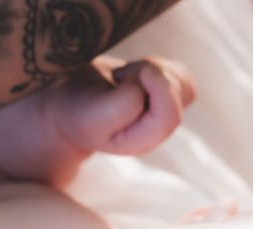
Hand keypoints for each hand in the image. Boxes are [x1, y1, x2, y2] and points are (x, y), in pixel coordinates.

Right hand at [54, 55, 196, 156]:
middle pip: (178, 94)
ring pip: (182, 81)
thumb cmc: (79, 110)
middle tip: (118, 77)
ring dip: (153, 67)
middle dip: (148, 72)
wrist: (71, 102)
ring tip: (124, 76)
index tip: (123, 75)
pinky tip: (137, 74)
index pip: (170, 116)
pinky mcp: (168, 93)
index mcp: (142, 140)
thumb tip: (148, 82)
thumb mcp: (93, 114)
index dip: (156, 87)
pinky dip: (160, 64)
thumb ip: (123, 104)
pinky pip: (180, 74)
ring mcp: (165, 111)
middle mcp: (158, 129)